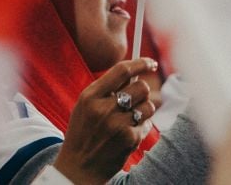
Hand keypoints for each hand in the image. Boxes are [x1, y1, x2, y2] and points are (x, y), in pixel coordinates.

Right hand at [53, 58, 158, 184]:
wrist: (78, 167)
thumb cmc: (84, 133)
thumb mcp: (85, 107)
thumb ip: (106, 89)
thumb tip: (136, 72)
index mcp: (90, 96)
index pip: (122, 70)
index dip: (141, 63)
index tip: (152, 63)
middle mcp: (103, 108)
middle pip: (141, 87)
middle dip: (142, 93)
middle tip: (135, 101)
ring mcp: (117, 124)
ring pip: (149, 105)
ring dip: (144, 111)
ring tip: (130, 120)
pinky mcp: (129, 139)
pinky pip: (147, 124)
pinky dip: (142, 128)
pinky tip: (128, 134)